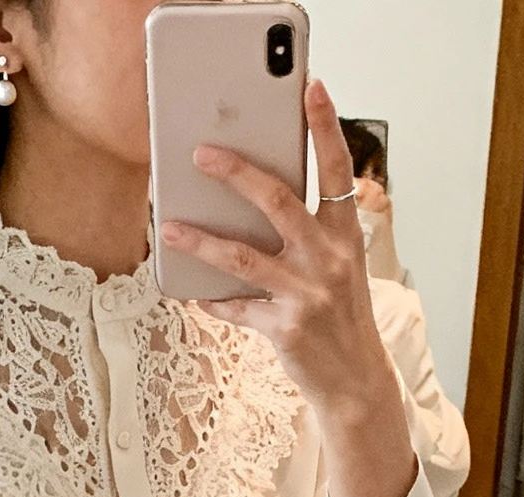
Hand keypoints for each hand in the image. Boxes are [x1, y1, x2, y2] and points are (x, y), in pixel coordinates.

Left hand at [159, 78, 416, 496]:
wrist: (355, 381)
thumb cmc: (341, 317)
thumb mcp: (338, 266)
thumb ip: (310, 232)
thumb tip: (258, 200)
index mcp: (344, 235)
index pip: (336, 169)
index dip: (325, 127)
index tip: (312, 89)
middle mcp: (328, 259)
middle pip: (278, 201)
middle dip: (237, 173)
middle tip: (202, 153)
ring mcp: (306, 294)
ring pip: (243, 256)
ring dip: (200, 239)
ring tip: (168, 225)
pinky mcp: (285, 328)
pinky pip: (237, 308)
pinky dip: (212, 300)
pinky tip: (191, 292)